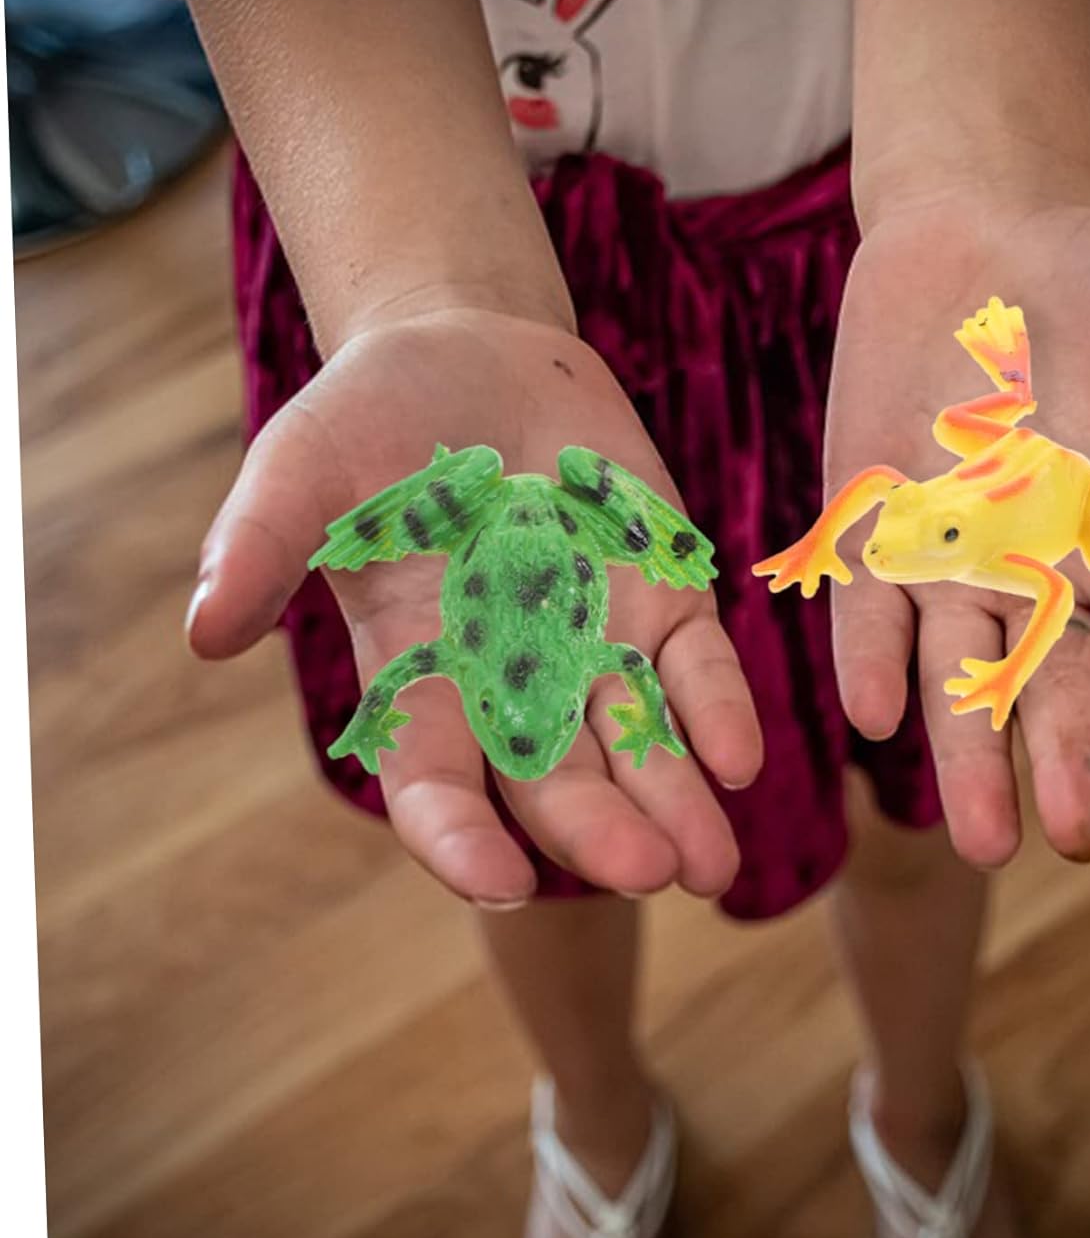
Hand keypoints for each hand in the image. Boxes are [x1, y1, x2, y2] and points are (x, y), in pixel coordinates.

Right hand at [186, 306, 762, 904]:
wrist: (467, 353)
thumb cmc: (367, 422)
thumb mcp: (301, 469)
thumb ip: (261, 545)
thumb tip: (202, 633)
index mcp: (418, 675)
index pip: (435, 782)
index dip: (460, 838)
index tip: (497, 883)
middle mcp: (512, 681)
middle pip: (554, 779)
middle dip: (596, 830)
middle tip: (647, 873)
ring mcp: (593, 644)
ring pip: (636, 742)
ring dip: (676, 801)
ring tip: (712, 866)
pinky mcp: (659, 596)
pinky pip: (693, 667)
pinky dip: (715, 710)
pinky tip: (739, 760)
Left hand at [827, 186, 1089, 875]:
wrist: (982, 228)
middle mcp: (1038, 577)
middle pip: (1057, 688)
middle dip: (1066, 760)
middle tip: (1073, 838)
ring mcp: (950, 561)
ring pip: (960, 672)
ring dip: (965, 749)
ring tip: (979, 838)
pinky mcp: (873, 529)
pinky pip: (867, 608)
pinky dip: (871, 657)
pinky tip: (876, 713)